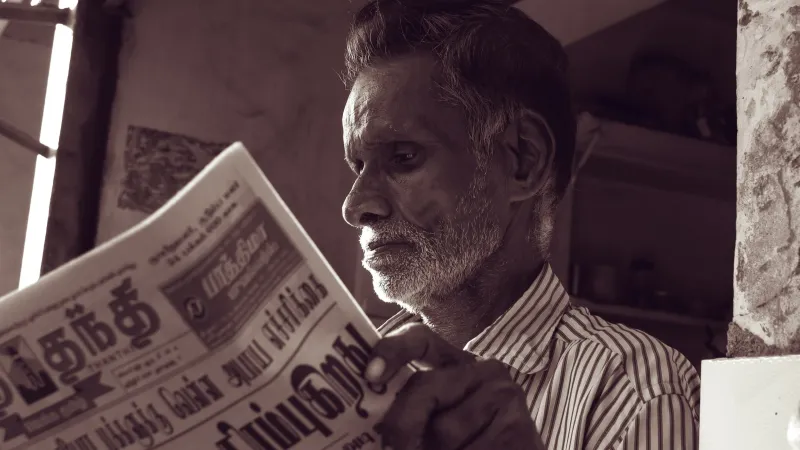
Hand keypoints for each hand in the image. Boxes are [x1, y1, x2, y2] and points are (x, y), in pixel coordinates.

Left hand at [365, 323, 544, 449]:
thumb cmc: (467, 442)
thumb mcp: (436, 420)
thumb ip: (411, 409)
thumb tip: (376, 422)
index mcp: (458, 364)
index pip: (421, 339)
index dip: (393, 350)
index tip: (370, 375)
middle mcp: (485, 371)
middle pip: (425, 388)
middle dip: (401, 424)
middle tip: (392, 446)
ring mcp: (505, 397)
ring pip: (444, 431)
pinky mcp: (518, 429)